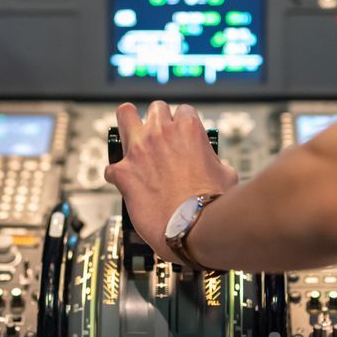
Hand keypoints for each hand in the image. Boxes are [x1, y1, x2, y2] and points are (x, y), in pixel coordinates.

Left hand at [104, 101, 238, 263]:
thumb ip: (212, 160)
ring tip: (130, 138)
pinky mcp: (123, 173)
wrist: (193, 228)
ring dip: (128, 126)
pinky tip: (125, 183)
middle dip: (157, 121)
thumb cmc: (211, 204)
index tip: (181, 137)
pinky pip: (111, 167)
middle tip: (159, 138)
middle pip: (155, 109)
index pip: (183, 111)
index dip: (182, 125)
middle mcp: (161, 133)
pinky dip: (117, 174)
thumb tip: (211, 164)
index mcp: (188, 129)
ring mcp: (139, 150)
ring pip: (125, 116)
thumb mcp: (225, 173)